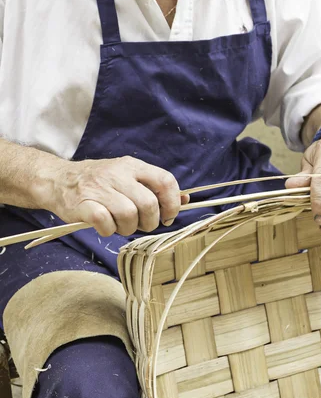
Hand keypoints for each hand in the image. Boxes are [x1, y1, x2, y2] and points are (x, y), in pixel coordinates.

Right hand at [42, 156, 188, 235]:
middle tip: (141, 224)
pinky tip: (105, 226)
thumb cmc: (99, 183)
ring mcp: (99, 189)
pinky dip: (109, 231)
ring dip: (128, 228)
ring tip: (120, 225)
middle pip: (148, 204)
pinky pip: (106, 224)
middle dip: (150, 222)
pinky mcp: (83, 204)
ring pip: (129, 215)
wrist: (58, 180)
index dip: (172, 203)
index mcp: (132, 166)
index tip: (167, 217)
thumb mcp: (127, 177)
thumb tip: (185, 200)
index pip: (165, 181)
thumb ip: (154, 188)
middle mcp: (117, 174)